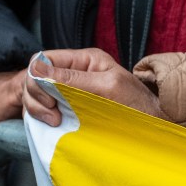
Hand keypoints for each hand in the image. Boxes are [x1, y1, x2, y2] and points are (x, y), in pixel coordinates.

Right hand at [21, 49, 160, 126]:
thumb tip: (37, 68)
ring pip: (35, 93)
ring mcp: (69, 89)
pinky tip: (54, 124)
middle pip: (35, 77)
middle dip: (37, 96)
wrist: (151, 126)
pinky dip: (42, 116)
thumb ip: (73, 78)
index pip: (43, 59)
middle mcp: (75, 71)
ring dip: (38, 108)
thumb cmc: (136, 104)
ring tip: (56, 121)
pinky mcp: (67, 106)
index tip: (48, 98)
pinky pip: (42, 107)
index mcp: (85, 59)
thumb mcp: (106, 87)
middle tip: (53, 115)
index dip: (37, 77)